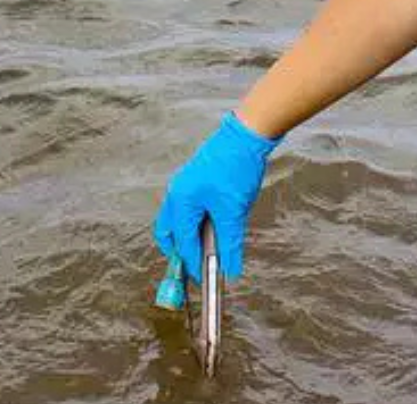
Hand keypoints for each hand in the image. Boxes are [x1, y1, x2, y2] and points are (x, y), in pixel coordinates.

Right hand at [153, 112, 280, 282]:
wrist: (247, 134)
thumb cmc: (236, 168)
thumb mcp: (233, 211)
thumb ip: (230, 243)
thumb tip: (230, 270)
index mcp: (180, 202)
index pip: (183, 242)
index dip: (193, 264)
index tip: (204, 281)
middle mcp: (176, 194)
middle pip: (170, 232)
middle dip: (180, 252)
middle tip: (195, 268)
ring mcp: (184, 185)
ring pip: (178, 219)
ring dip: (188, 236)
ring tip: (205, 251)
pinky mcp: (195, 179)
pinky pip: (188, 208)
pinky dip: (196, 222)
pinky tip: (213, 228)